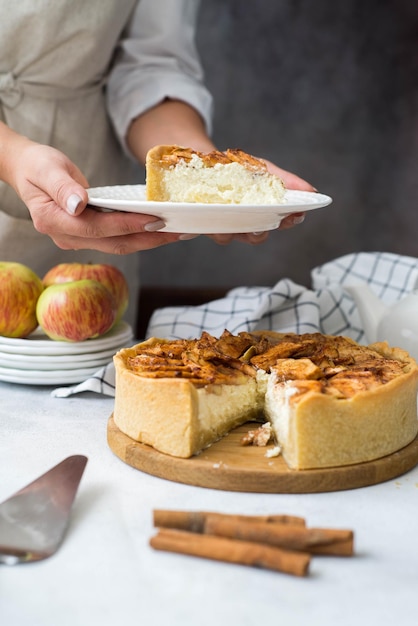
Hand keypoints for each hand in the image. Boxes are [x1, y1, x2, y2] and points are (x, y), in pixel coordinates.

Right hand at [7, 139, 181, 253]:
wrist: (28, 170)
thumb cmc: (37, 165)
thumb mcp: (46, 169)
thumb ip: (62, 187)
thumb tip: (79, 205)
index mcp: (53, 221)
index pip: (97, 228)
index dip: (128, 225)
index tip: (155, 219)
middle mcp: (66, 237)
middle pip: (115, 243)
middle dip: (149, 239)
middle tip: (179, 231)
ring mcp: (78, 240)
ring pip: (120, 245)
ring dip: (150, 240)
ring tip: (178, 232)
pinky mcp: (89, 236)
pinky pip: (119, 238)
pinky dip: (141, 235)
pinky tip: (162, 229)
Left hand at [208, 158, 313, 244]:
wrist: (205, 161)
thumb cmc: (238, 169)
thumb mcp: (264, 169)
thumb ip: (286, 181)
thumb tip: (312, 190)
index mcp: (262, 213)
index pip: (279, 223)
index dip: (288, 221)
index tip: (295, 215)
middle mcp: (243, 224)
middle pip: (256, 237)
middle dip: (259, 233)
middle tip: (259, 228)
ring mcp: (222, 224)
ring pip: (229, 237)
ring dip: (229, 232)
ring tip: (227, 226)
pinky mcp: (202, 223)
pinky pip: (202, 231)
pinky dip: (199, 229)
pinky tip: (195, 226)